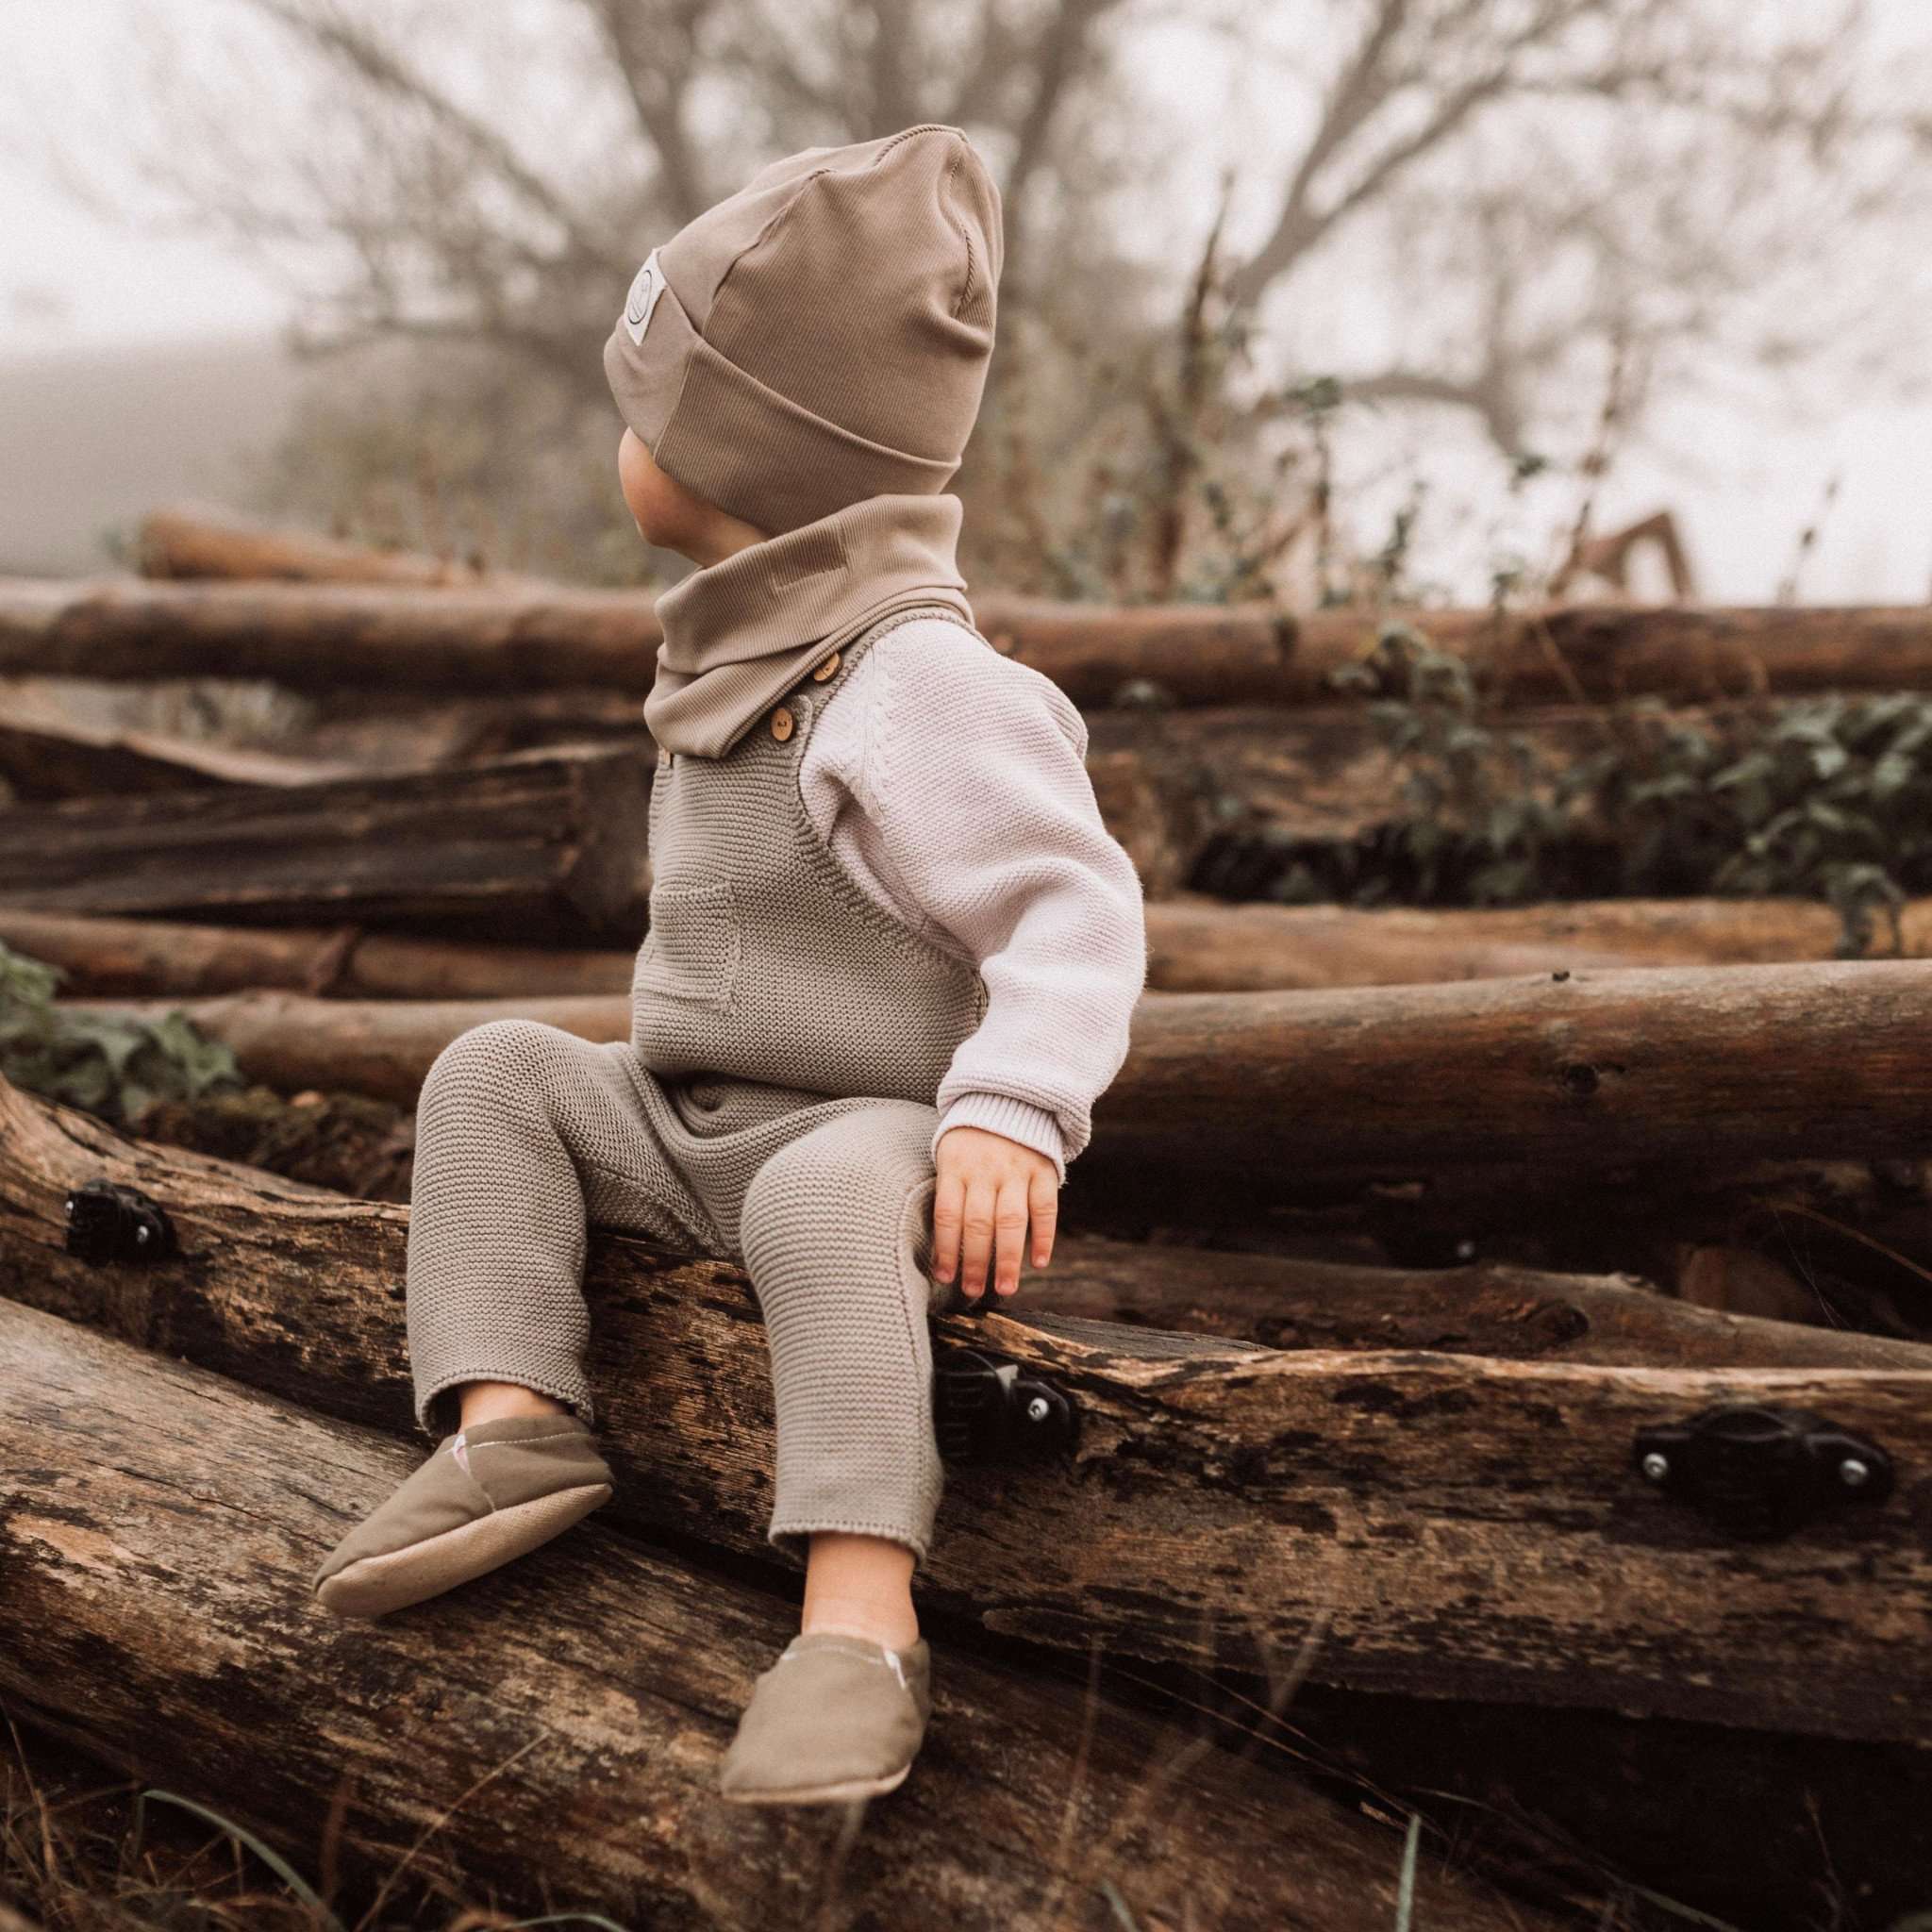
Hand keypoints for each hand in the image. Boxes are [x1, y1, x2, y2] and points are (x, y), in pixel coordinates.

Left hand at [931, 1126, 1058, 1302]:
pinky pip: (1045, 1208)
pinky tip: (1038, 1262)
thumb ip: (950, 1194)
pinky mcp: (1043, 1170)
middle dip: (975, 1262)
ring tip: (1004, 1288)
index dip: (946, 1249)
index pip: (948, 1215)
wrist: (1010, 1099)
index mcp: (955, 1167)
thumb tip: (944, 1249)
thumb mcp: (950, 1157)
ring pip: (1011, 1221)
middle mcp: (985, 1171)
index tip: (945, 1277)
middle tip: (972, 1291)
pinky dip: (1044, 1236)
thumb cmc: (971, 1141)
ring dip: (1007, 1258)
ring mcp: (1016, 1170)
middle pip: (979, 1223)